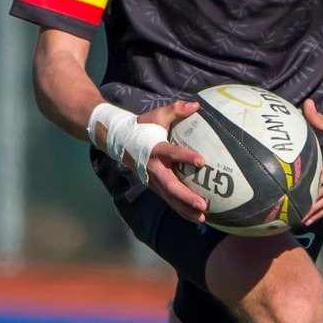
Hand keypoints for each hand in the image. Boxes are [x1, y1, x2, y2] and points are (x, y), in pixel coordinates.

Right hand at [139, 100, 209, 222]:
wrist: (120, 141)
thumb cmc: (142, 127)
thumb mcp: (157, 116)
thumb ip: (176, 109)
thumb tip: (196, 105)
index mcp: (155, 149)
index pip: (172, 153)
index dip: (186, 156)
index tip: (202, 161)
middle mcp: (153, 168)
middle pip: (170, 186)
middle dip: (186, 197)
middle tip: (203, 204)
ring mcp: (153, 180)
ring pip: (170, 198)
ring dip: (185, 209)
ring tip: (202, 217)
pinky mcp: (155, 186)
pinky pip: (169, 200)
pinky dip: (181, 210)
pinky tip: (196, 217)